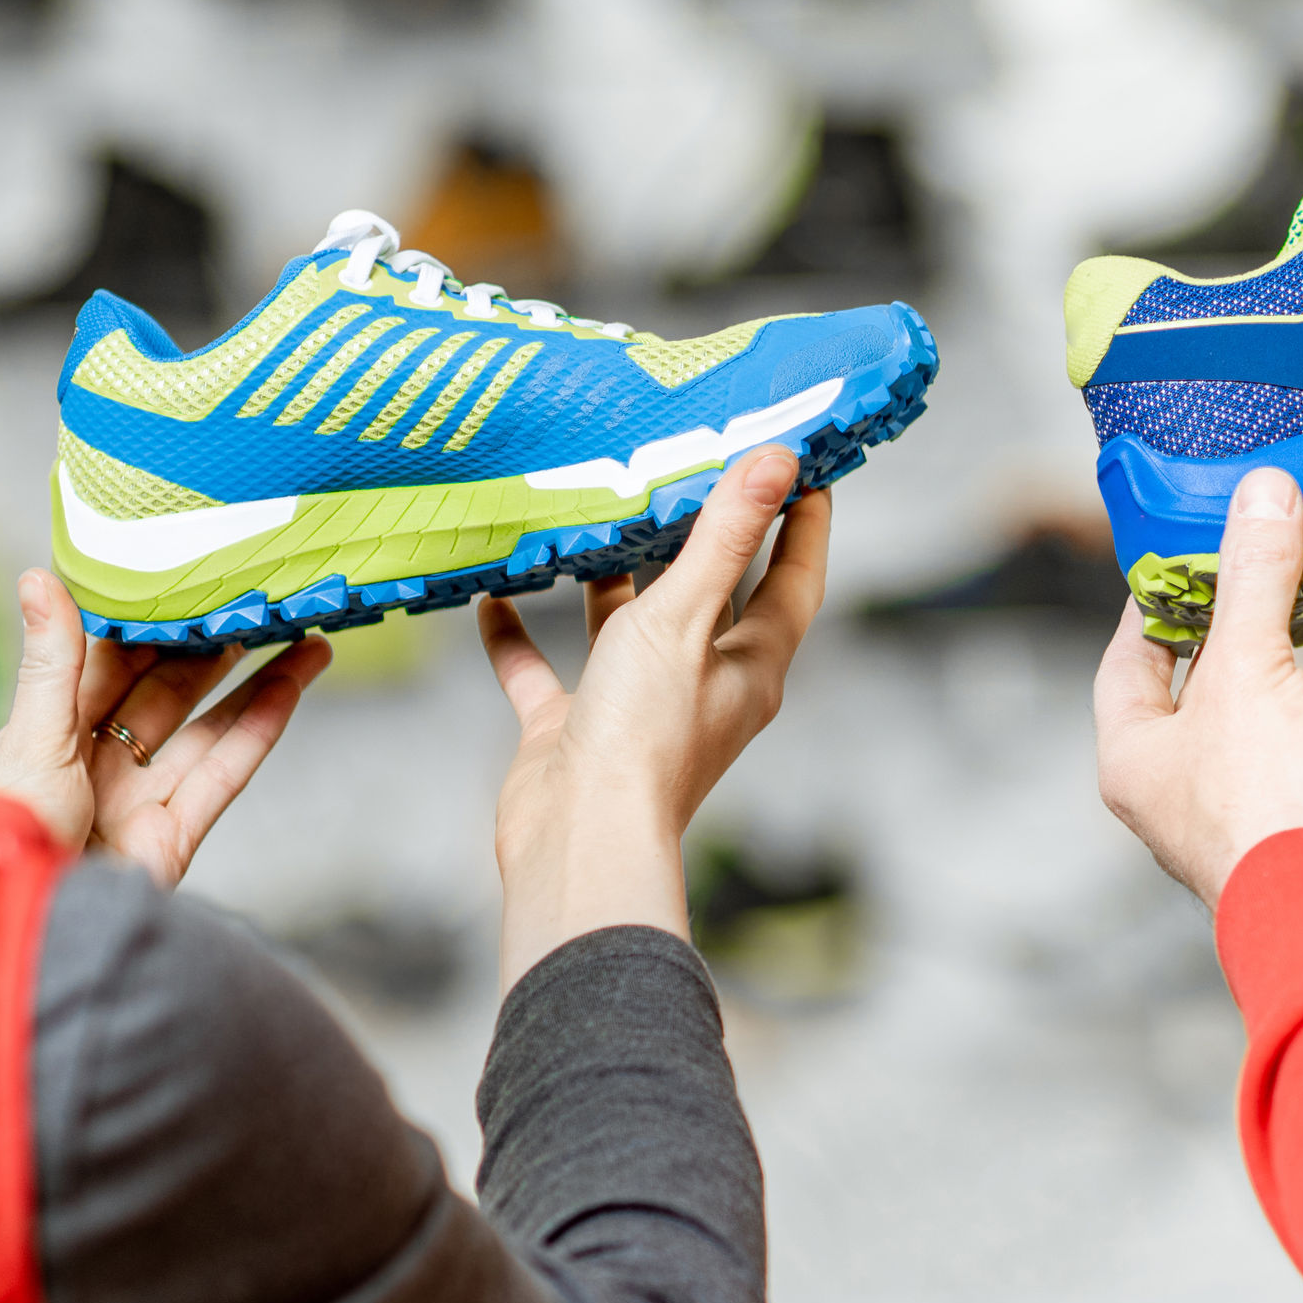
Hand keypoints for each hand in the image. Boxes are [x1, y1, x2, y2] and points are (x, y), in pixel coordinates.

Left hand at [0, 570, 328, 885]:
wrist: (17, 934)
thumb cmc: (2, 838)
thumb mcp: (29, 739)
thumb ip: (53, 661)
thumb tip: (40, 575)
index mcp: (49, 732)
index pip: (107, 662)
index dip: (148, 621)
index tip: (190, 575)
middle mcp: (96, 763)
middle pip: (166, 692)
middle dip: (213, 648)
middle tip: (260, 600)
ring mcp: (137, 801)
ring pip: (206, 730)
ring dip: (256, 685)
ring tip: (303, 641)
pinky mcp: (172, 839)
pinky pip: (221, 776)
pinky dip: (258, 732)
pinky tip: (290, 692)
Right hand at [481, 446, 830, 988]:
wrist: (575, 839)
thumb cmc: (644, 738)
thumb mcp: (684, 618)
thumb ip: (724, 539)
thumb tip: (777, 463)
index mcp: (749, 667)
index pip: (793, 581)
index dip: (803, 524)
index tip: (806, 468)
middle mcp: (699, 687)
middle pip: (710, 598)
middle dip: (701, 538)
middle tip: (690, 467)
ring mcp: (635, 710)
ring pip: (625, 629)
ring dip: (610, 580)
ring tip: (591, 515)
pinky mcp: (573, 730)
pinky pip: (546, 672)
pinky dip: (521, 636)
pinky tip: (496, 596)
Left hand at [1094, 466, 1302, 906]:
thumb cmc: (1263, 801)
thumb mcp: (1250, 667)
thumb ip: (1257, 577)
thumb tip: (1263, 491)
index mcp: (1140, 756)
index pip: (1133, 659)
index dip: (1162, 599)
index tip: (1196, 547)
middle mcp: (1192, 790)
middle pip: (1230, 687)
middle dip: (1275, 626)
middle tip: (1301, 567)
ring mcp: (1262, 817)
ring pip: (1297, 724)